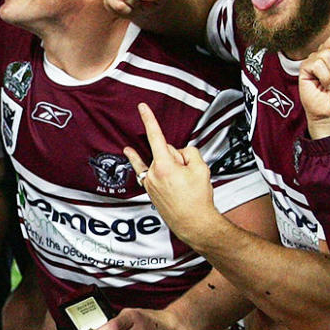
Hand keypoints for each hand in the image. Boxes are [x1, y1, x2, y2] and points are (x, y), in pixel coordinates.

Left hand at [123, 102, 224, 248]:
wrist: (193, 222)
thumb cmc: (198, 198)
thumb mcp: (201, 168)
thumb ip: (189, 152)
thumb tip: (180, 153)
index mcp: (164, 165)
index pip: (156, 136)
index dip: (149, 119)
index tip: (141, 106)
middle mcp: (153, 172)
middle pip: (166, 150)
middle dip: (178, 157)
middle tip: (189, 177)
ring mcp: (149, 181)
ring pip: (161, 161)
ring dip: (171, 165)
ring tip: (181, 183)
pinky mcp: (149, 188)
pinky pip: (144, 169)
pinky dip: (136, 159)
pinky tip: (128, 150)